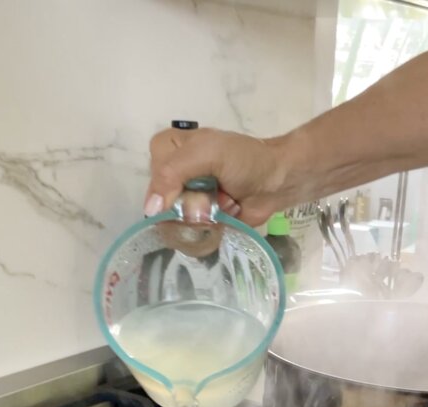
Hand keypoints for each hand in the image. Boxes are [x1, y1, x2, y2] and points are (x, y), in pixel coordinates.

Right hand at [144, 127, 287, 225]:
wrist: (277, 181)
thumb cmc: (244, 160)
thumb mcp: (206, 153)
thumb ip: (172, 172)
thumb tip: (151, 210)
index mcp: (167, 149)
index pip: (152, 178)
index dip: (170, 190)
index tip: (193, 186)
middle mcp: (171, 176)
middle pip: (162, 206)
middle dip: (189, 206)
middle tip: (212, 198)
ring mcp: (185, 201)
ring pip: (174, 223)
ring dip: (200, 219)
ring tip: (220, 207)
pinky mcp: (198, 221)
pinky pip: (189, 235)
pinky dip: (206, 231)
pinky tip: (221, 219)